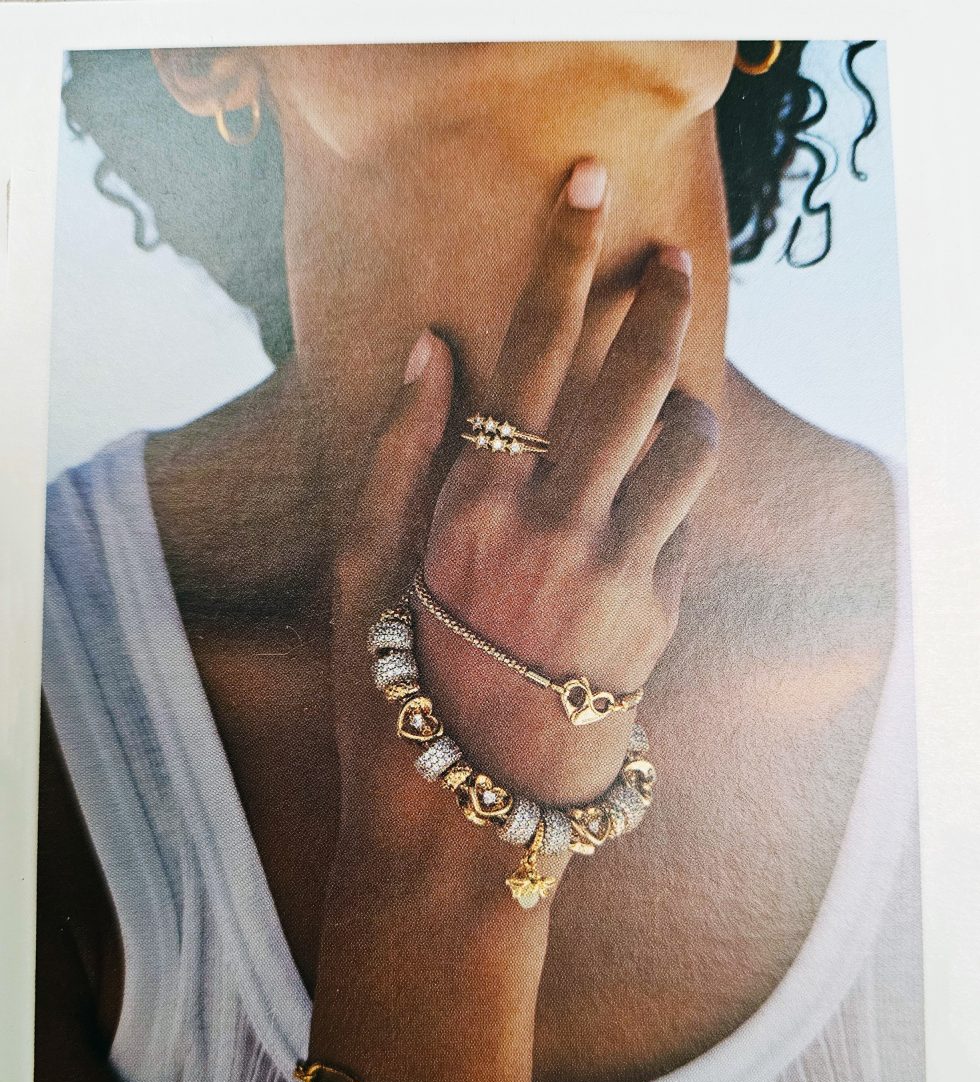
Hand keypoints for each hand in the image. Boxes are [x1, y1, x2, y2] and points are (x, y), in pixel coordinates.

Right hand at [332, 159, 718, 813]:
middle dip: (659, 301)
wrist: (469, 810)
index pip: (529, 352)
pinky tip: (636, 520)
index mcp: (468, 508)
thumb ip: (397, 455)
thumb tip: (432, 346)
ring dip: (686, 408)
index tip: (589, 185)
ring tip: (667, 408)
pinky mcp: (660, 619)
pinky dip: (670, 498)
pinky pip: (685, 524)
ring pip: (691, 446)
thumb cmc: (396, 687)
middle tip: (670, 261)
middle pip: (634, 379)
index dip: (561, 257)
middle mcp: (550, 531)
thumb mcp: (362, 572)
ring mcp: (616, 577)